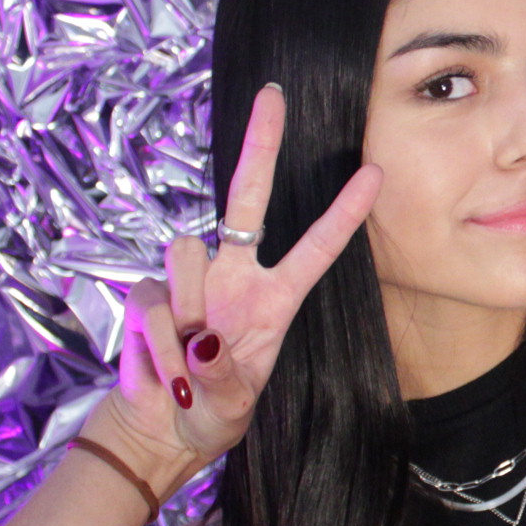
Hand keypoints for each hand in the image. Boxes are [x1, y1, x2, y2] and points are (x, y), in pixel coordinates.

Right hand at [82, 84, 381, 498]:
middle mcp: (234, 276)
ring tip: (189, 361)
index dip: (344, 213)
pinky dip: (159, 340)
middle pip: (248, 196)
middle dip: (260, 144)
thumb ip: (224, 380)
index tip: (375, 174)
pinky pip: (153, 299)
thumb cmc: (208, 413)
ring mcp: (190, 281)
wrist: (159, 431)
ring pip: (185, 249)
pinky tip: (164, 368)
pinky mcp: (149, 293)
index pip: (316, 247)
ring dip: (186, 310)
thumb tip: (205, 342)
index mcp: (274, 299)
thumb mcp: (232, 408)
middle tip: (273, 94)